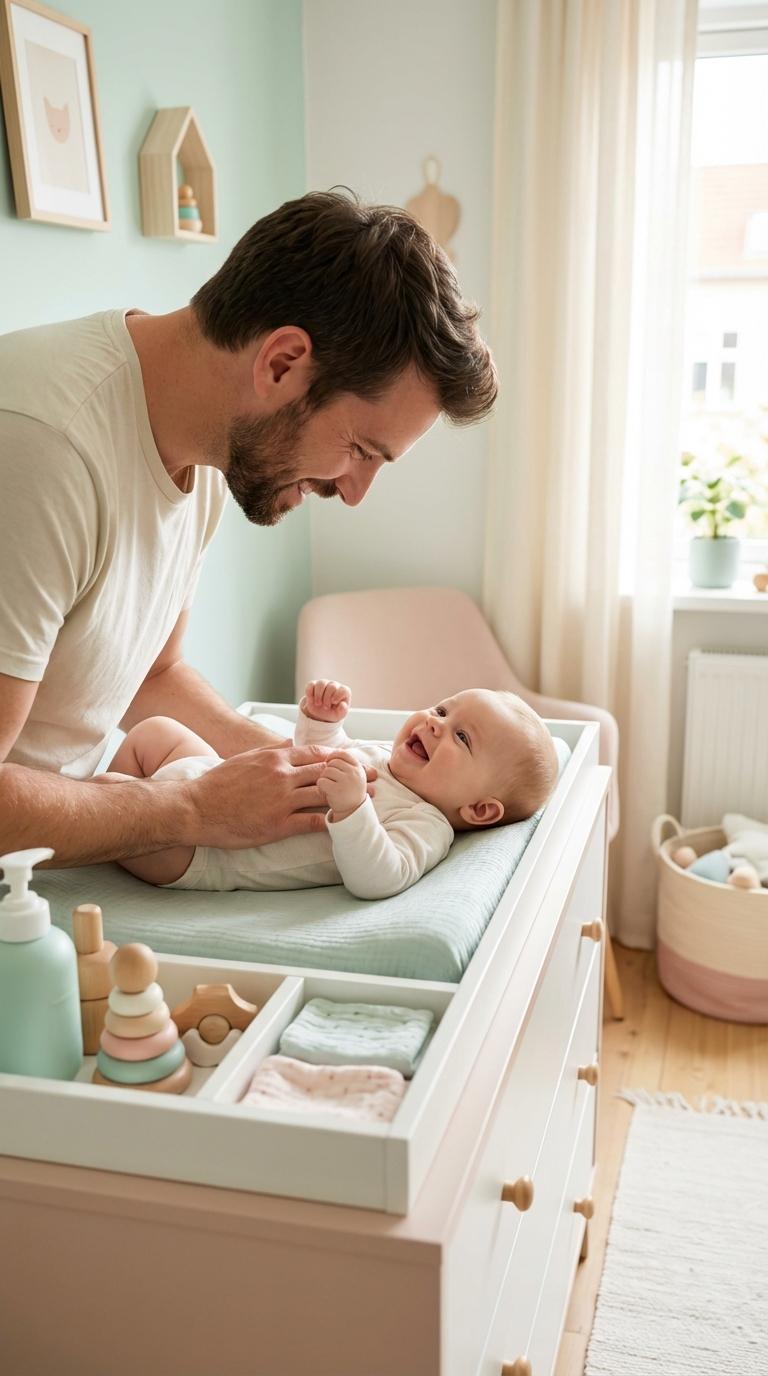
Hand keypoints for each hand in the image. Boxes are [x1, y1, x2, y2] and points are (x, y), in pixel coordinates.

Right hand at [181, 741, 373, 847]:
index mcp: (275, 758)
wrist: (196, 808)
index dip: (340, 758)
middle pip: (328, 773)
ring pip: (325, 796)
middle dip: (354, 775)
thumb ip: (270, 751)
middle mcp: (282, 776)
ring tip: (370, 800)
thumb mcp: (245, 759)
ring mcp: (282, 801)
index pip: (317, 754)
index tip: (356, 761)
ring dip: (350, 798)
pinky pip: (312, 823)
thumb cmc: (217, 784)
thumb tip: (288, 743)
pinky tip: (346, 825)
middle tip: (376, 778)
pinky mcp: (278, 825)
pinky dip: (332, 823)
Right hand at [300, 679, 350, 722]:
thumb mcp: (339, 714)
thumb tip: (342, 704)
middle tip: (326, 707)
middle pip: (332, 687)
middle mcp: (334, 685)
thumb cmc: (333, 712)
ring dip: (318, 695)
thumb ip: (343, 710)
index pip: (343, 690)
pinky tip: (311, 700)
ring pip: (321, 684)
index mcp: (343, 692)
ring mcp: (324, 684)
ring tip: (318, 704)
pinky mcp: (314, 685)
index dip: (338, 696)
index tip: (333, 703)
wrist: (321, 712)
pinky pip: (311, 685)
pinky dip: (310, 693)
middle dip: (327, 698)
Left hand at [317, 753, 368, 820]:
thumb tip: (330, 753)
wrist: (352, 813)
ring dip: (324, 779)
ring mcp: (346, 781)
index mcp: (358, 768)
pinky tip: (326, 793)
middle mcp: (354, 773)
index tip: (328, 762)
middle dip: (328, 771)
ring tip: (330, 788)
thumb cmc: (350, 793)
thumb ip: (346, 764)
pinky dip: (320, 787)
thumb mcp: (354, 776)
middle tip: (331, 781)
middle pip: (332, 763)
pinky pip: (321, 781)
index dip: (333, 756)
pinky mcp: (336, 790)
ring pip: (325, 772)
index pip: (342, 754)